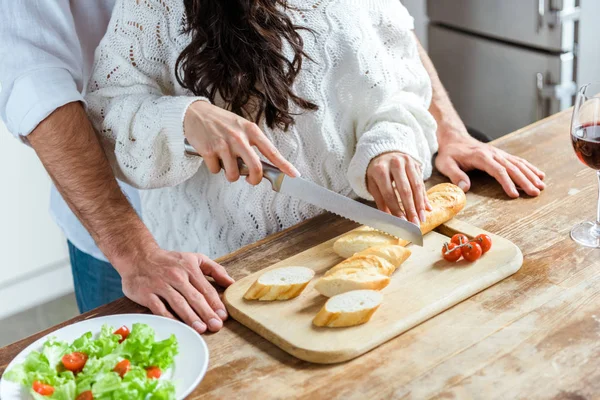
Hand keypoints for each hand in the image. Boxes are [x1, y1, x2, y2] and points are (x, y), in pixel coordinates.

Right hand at [114, 244, 234, 333]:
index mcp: (189, 267)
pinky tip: (178, 326)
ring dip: (190, 317)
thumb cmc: (169, 261)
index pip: (205, 288)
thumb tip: (231, 283)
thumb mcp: (194, 258)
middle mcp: (176, 275)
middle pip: (194, 297)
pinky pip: (160, 308)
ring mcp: (160, 284)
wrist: (138, 257)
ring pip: (178, 303)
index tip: (223, 316)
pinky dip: (169, 318)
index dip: (215, 303)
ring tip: (201, 329)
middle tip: (216, 326)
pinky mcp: (146, 293)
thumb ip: (215, 269)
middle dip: (206, 312)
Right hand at [184, 101, 299, 183]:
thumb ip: (252, 143)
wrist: (194, 113)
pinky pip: (216, 170)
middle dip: (254, 179)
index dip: (284, 165)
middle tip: (251, 179)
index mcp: (251, 130)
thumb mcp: (241, 126)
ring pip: (233, 174)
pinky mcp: (208, 150)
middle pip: (255, 168)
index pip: (271, 151)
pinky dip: (214, 168)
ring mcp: (223, 144)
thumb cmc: (221, 121)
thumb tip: (261, 166)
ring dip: (231, 174)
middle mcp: (239, 137)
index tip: (294, 175)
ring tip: (226, 163)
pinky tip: (212, 156)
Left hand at [366, 152, 431, 224]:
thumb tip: (390, 220)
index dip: (396, 209)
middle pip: (405, 190)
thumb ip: (381, 202)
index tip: (402, 222)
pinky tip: (426, 208)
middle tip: (415, 223)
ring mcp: (407, 161)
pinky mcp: (416, 163)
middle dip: (411, 209)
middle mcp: (395, 163)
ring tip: (422, 218)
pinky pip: (421, 182)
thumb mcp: (373, 184)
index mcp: (380, 170)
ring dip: (420, 204)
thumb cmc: (376, 172)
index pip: (389, 193)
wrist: (383, 151)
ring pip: (416, 186)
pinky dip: (424, 196)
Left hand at [435, 134, 544, 197]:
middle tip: (535, 193)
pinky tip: (539, 175)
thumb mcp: (445, 164)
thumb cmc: (449, 153)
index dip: (507, 183)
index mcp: (481, 157)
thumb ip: (455, 175)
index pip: (498, 170)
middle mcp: (493, 154)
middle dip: (525, 181)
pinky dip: (529, 168)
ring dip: (531, 175)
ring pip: (518, 164)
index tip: (514, 195)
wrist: (453, 138)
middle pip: (512, 168)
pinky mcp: (501, 155)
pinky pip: (518, 161)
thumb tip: (465, 188)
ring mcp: (498, 153)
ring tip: (542, 186)